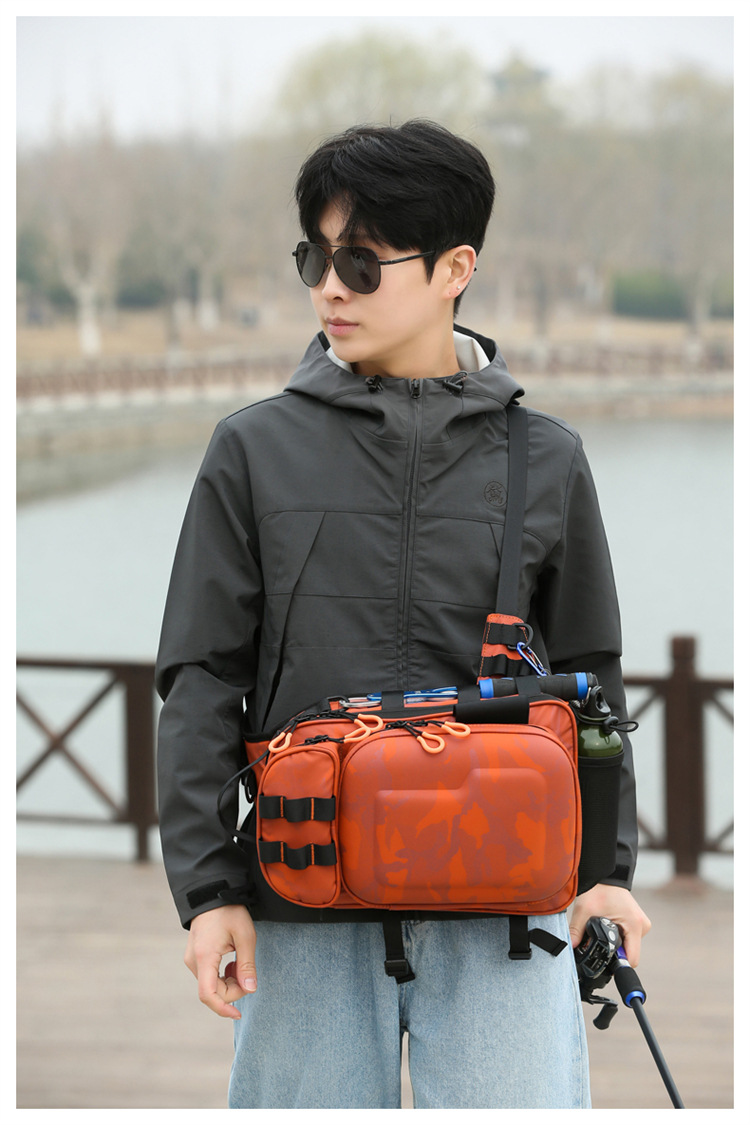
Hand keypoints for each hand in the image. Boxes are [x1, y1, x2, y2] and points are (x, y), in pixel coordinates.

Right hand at [184, 904, 257, 1018]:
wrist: (213, 892)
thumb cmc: (230, 911)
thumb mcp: (245, 935)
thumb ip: (247, 965)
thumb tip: (250, 990)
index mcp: (204, 956)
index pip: (208, 994)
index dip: (223, 1008)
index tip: (238, 1013)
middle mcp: (193, 961)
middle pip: (212, 991)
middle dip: (233, 990)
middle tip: (247, 974)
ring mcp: (191, 959)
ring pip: (210, 985)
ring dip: (228, 982)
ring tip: (240, 963)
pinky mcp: (194, 957)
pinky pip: (208, 976)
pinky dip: (222, 976)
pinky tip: (232, 963)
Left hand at [568, 884, 651, 966]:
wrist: (605, 875)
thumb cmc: (599, 889)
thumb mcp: (585, 911)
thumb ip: (577, 931)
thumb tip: (571, 947)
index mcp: (634, 925)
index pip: (632, 959)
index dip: (617, 963)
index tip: (604, 960)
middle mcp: (642, 926)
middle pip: (629, 953)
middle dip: (614, 951)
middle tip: (599, 939)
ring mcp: (641, 924)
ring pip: (629, 946)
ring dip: (616, 943)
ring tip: (604, 929)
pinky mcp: (637, 922)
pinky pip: (629, 938)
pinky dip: (619, 936)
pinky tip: (609, 926)